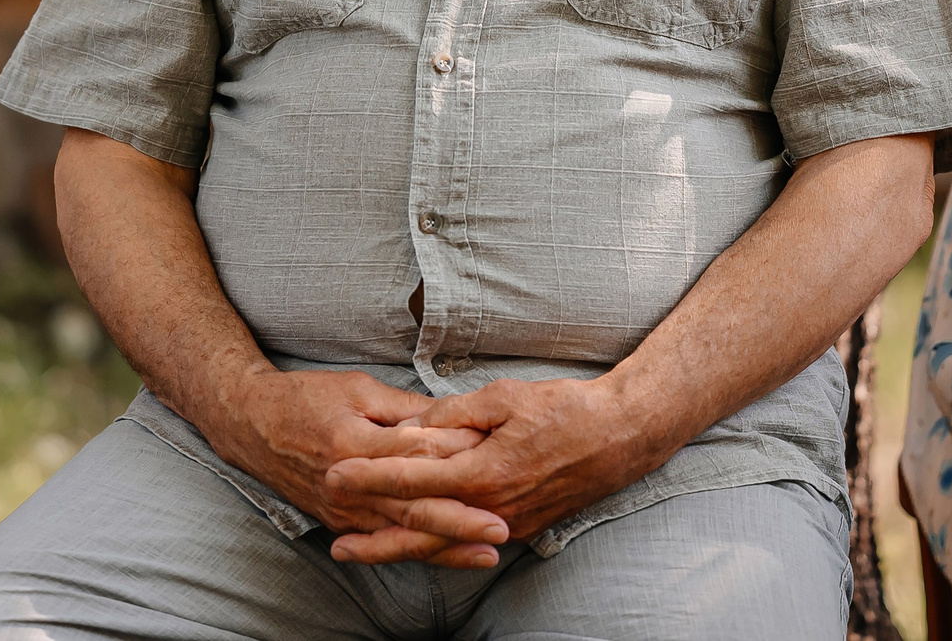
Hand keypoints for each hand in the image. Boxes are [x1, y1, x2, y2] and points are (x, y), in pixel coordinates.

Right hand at [200, 368, 507, 569]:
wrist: (250, 423)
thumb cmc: (305, 397)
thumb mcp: (357, 389)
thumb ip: (403, 408)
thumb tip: (450, 419)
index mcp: (353, 445)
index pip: (412, 457)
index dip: (454, 459)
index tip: (493, 458)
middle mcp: (348, 486)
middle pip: (411, 509)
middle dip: (459, 522)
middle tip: (500, 529)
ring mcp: (342, 511)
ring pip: (401, 535)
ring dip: (445, 547)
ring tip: (486, 554)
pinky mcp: (339, 522)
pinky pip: (383, 543)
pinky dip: (417, 552)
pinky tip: (446, 559)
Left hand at [322, 375, 660, 561]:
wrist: (621, 437)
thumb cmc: (564, 409)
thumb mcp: (504, 397)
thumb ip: (453, 414)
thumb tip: (414, 427)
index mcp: (482, 472)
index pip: (413, 479)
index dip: (370, 478)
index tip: (334, 474)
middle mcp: (491, 508)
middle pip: (419, 529)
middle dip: (372, 535)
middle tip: (331, 540)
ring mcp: (507, 525)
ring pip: (441, 545)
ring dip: (396, 551)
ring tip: (357, 554)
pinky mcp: (520, 528)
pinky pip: (465, 543)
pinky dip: (432, 548)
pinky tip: (410, 547)